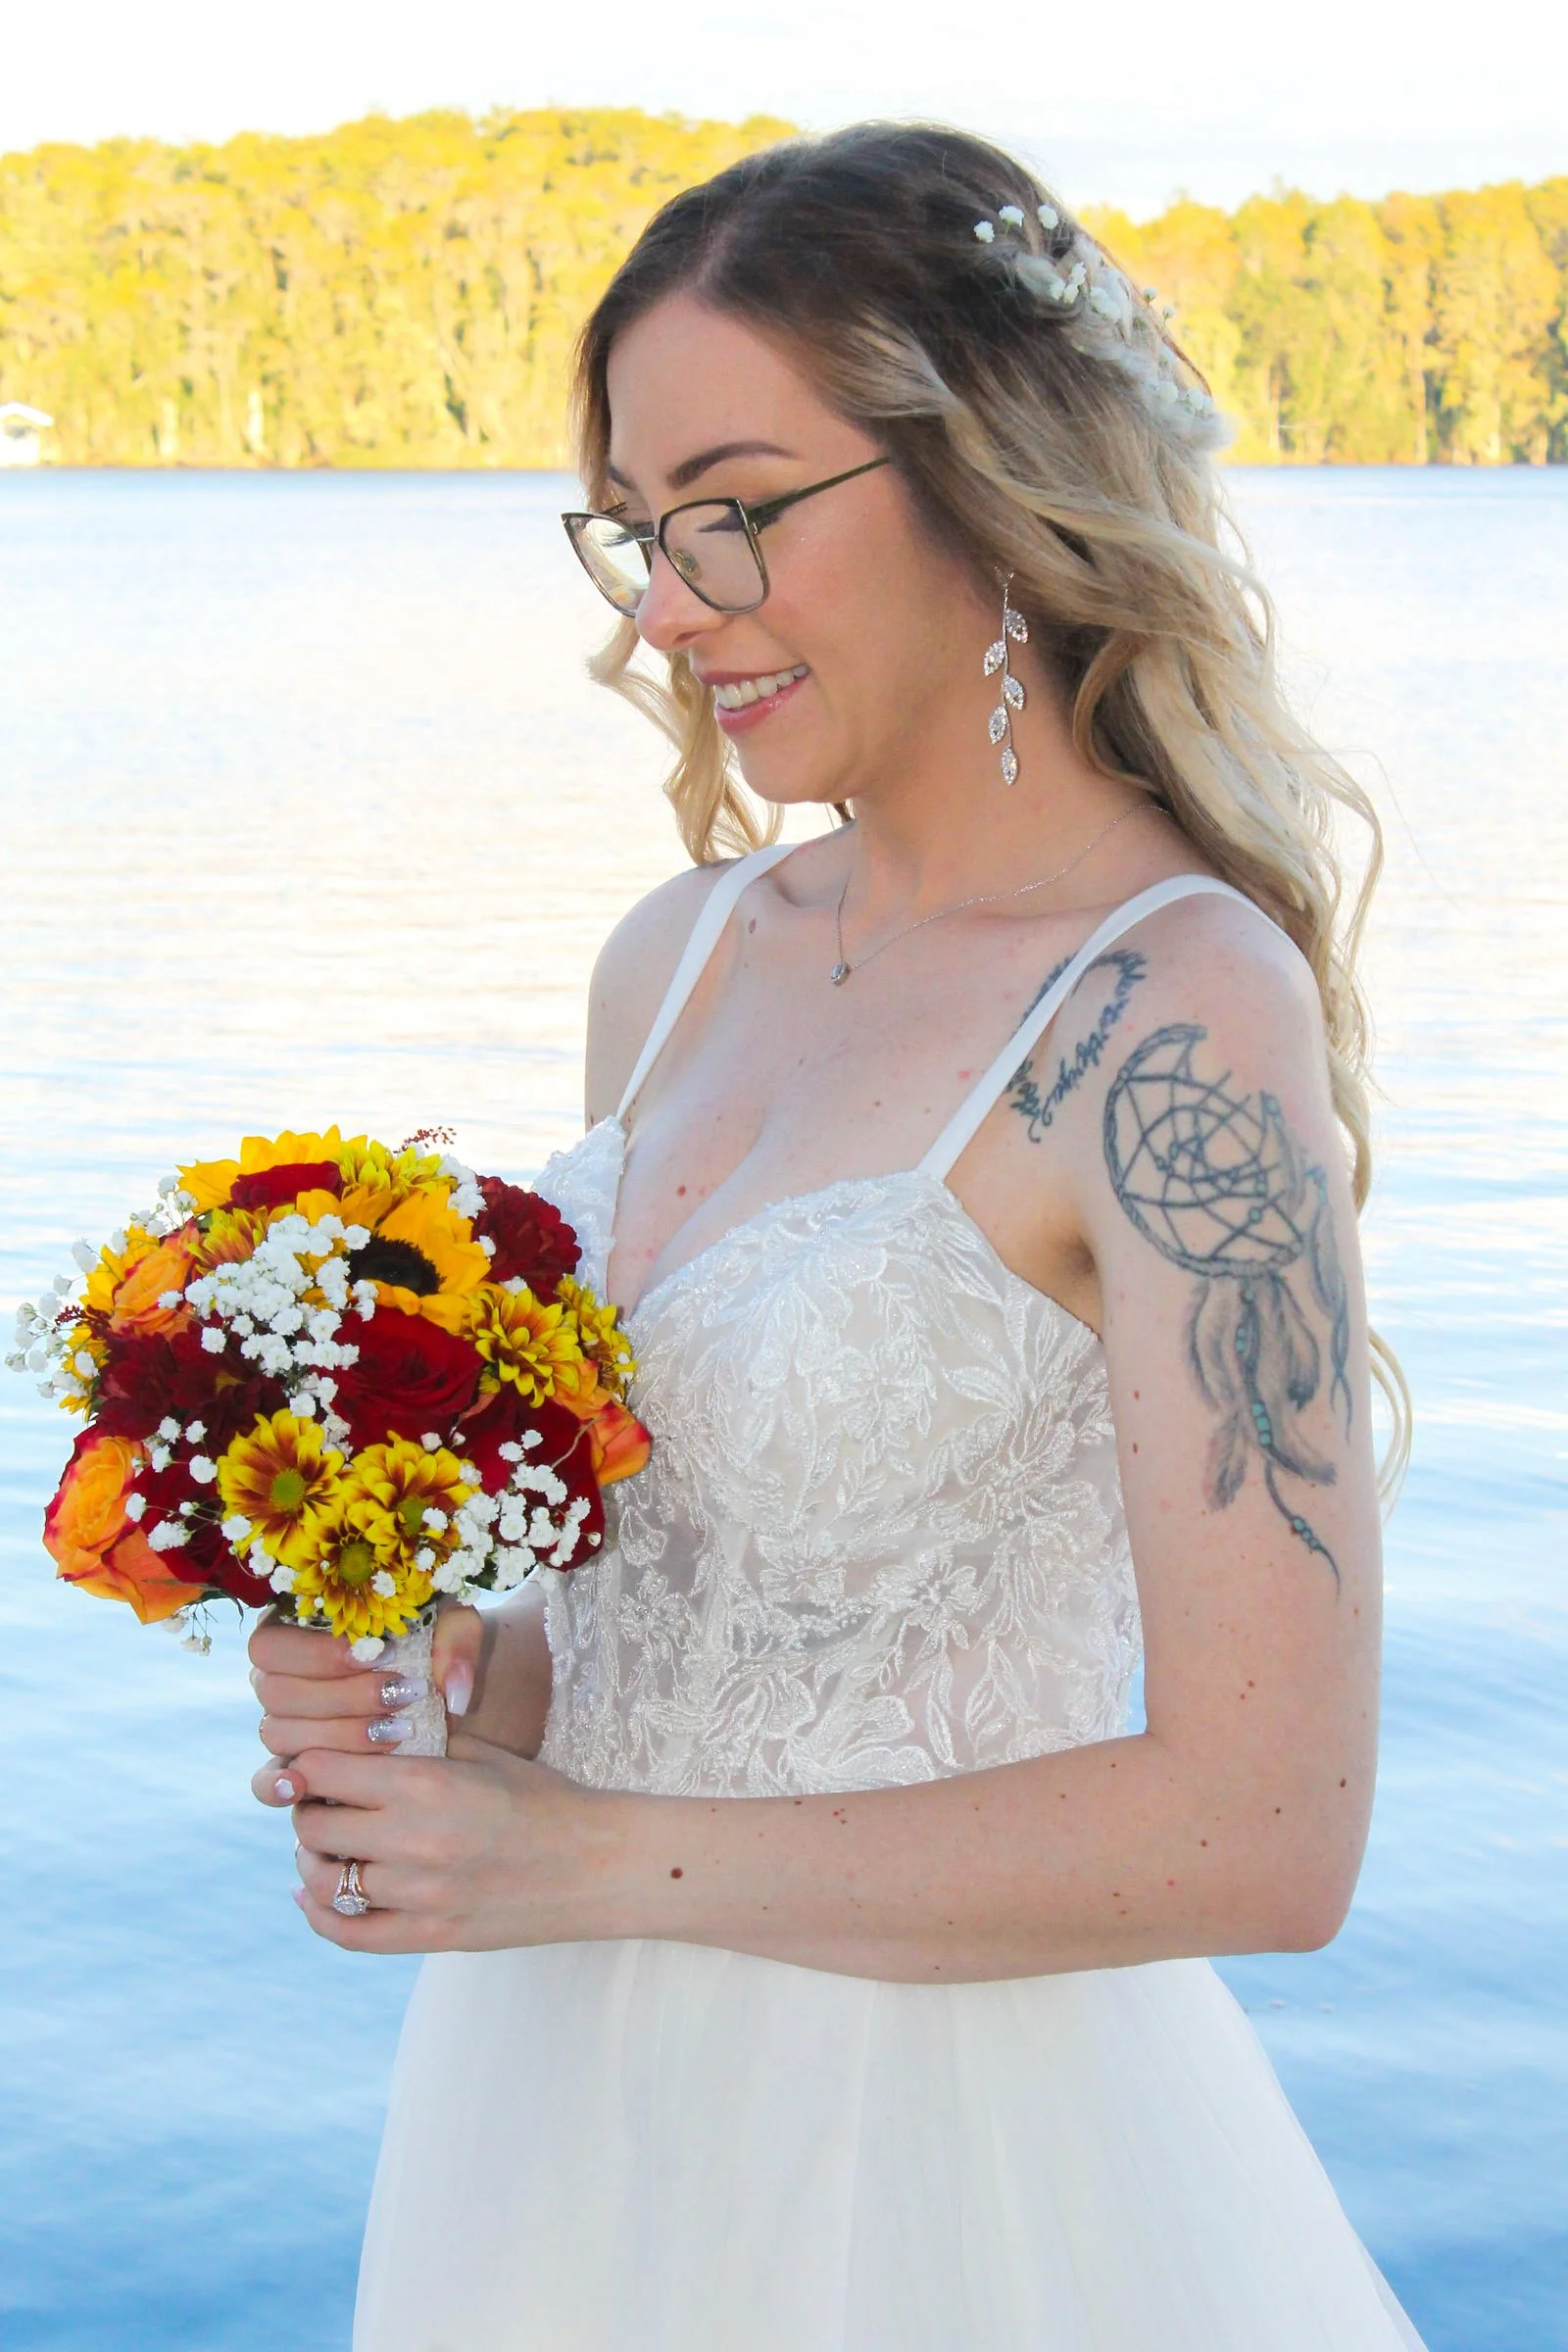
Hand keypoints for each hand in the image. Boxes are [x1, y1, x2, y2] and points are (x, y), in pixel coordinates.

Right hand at [248, 1603, 484, 1788]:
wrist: (448, 1690)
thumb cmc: (438, 1646)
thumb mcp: (454, 1627)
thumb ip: (457, 1639)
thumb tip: (453, 1689)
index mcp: (294, 1629)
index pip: (274, 1643)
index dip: (319, 1653)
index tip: (378, 1655)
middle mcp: (278, 1676)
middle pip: (277, 1693)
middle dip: (343, 1697)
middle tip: (401, 1696)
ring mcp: (283, 1723)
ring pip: (281, 1733)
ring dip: (339, 1736)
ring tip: (398, 1732)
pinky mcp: (297, 1765)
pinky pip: (268, 1781)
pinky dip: (278, 1785)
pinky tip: (302, 1787)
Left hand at [271, 1733, 628, 1953]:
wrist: (597, 1864)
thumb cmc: (541, 1798)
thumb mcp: (481, 1752)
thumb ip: (416, 1745)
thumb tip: (354, 1738)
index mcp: (426, 1784)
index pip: (323, 1771)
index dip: (309, 1764)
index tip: (314, 1764)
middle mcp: (414, 1840)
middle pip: (314, 1827)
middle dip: (309, 1810)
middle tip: (321, 1803)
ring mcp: (421, 1896)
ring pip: (324, 1882)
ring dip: (313, 1860)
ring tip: (326, 1846)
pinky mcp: (430, 1937)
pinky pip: (348, 1934)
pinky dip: (319, 1914)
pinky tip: (313, 1894)